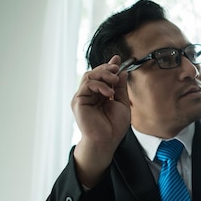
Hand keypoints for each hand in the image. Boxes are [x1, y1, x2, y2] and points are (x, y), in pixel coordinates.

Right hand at [71, 56, 130, 186]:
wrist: (107, 140)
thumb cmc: (114, 126)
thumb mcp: (122, 103)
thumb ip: (120, 88)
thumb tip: (122, 72)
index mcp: (100, 94)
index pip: (102, 76)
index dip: (109, 66)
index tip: (118, 59)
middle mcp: (90, 94)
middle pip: (95, 73)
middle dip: (107, 68)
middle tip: (117, 68)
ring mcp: (83, 97)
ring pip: (89, 76)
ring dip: (103, 74)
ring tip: (114, 80)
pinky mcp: (78, 101)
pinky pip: (87, 85)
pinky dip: (99, 85)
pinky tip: (109, 92)